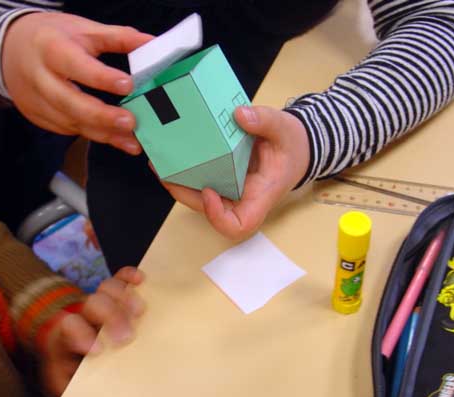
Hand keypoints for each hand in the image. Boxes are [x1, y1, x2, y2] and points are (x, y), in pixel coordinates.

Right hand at [2, 12, 153, 154]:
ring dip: (105, 133)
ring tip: (133, 141)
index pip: (75, 65)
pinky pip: (70, 130)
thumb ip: (118, 38)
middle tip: (131, 122)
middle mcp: (40, 77)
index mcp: (50, 48)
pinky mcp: (40, 118)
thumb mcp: (83, 30)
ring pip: (72, 122)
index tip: (127, 85)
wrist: (10, 50)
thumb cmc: (53, 38)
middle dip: (102, 115)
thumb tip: (151, 43)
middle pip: (69, 102)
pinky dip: (95, 135)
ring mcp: (37, 101)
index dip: (100, 77)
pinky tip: (118, 139)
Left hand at [40, 267, 144, 396]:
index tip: (99, 350)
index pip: (70, 326)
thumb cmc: (70, 365)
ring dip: (125, 297)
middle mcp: (82, 313)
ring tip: (140, 312)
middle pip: (94, 303)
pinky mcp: (114, 293)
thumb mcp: (63, 378)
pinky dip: (130, 275)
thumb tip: (81, 390)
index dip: (82, 334)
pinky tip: (140, 280)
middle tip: (128, 336)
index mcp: (67, 335)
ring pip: (108, 287)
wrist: (66, 345)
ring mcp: (99, 301)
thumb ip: (68, 382)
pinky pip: (120, 277)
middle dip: (112, 316)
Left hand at [163, 106, 309, 238]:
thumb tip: (240, 115)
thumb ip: (266, 121)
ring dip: (179, 182)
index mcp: (261, 196)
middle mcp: (242, 198)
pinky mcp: (223, 177)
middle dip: (185, 193)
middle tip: (164, 171)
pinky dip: (186, 170)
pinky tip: (172, 153)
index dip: (218, 217)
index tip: (209, 191)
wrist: (295, 145)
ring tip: (159, 162)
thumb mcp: (285, 129)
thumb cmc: (293, 146)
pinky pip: (203, 179)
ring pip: (201, 196)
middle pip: (210, 211)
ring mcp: (231, 190)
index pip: (239, 224)